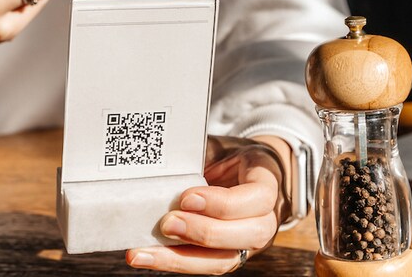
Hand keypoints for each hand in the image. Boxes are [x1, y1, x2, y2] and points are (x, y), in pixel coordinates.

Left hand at [126, 135, 291, 274]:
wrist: (246, 174)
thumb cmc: (230, 157)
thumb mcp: (220, 146)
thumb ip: (198, 153)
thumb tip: (159, 155)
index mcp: (268, 184)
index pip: (256, 199)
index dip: (221, 203)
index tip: (186, 197)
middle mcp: (266, 220)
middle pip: (247, 235)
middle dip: (203, 232)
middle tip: (166, 223)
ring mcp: (249, 244)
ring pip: (223, 261)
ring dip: (180, 260)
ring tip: (143, 253)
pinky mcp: (228, 256)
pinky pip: (204, 265)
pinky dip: (174, 263)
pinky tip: (145, 257)